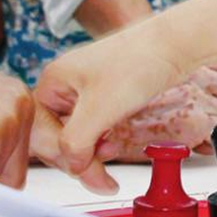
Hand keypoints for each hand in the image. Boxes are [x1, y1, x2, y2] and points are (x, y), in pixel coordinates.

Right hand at [33, 30, 188, 176]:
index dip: (61, 156)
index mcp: (53, 81)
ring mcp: (85, 91)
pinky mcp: (105, 97)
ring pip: (77, 136)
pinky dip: (103, 142)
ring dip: (92, 151)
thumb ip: (76, 143)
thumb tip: (73, 167)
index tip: (84, 170)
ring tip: (111, 151)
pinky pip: (94, 129)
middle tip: (100, 171)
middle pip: (57, 137)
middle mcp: (65, 85)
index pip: (40, 133)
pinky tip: (114, 144)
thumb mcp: (99, 109)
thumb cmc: (139, 62)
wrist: (176, 45)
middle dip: (79, 155)